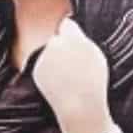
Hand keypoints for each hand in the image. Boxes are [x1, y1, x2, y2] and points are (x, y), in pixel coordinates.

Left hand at [32, 17, 113, 132]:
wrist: (80, 108)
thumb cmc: (93, 84)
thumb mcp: (96, 57)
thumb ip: (82, 39)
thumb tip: (68, 25)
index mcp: (74, 39)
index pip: (66, 24)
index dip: (69, 33)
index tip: (71, 40)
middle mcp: (56, 44)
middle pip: (56, 39)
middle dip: (60, 47)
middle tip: (70, 64)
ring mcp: (44, 57)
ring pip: (48, 53)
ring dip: (53, 59)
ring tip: (66, 76)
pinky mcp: (36, 69)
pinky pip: (42, 65)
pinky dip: (47, 71)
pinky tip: (58, 82)